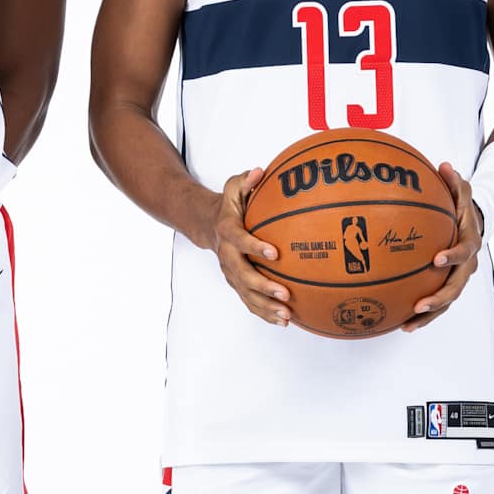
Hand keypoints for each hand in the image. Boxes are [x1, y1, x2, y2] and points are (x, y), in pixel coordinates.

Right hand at [200, 168, 293, 327]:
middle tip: (284, 293)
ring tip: (286, 315)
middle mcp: (226, 255)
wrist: (207, 225)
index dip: (255, 247)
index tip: (274, 253)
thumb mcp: (234, 186)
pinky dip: (264, 313)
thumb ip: (246, 180)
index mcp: (227, 231)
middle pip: (242, 275)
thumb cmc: (229, 205)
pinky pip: (249, 301)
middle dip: (263, 286)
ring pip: (246, 294)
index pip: (240, 240)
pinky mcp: (236, 283)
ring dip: (265, 307)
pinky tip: (284, 321)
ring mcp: (230, 272)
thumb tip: (260, 171)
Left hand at [407, 163, 482, 331]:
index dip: (452, 256)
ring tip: (407, 325)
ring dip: (429, 315)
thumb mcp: (461, 190)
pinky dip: (421, 315)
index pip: (464, 251)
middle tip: (420, 305)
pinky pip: (436, 303)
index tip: (437, 259)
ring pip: (446, 301)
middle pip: (456, 287)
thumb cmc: (462, 206)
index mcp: (470, 242)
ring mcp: (458, 278)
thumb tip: (445, 166)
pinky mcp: (447, 285)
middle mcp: (467, 266)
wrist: (474, 224)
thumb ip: (454, 181)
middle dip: (439, 298)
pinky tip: (399, 322)